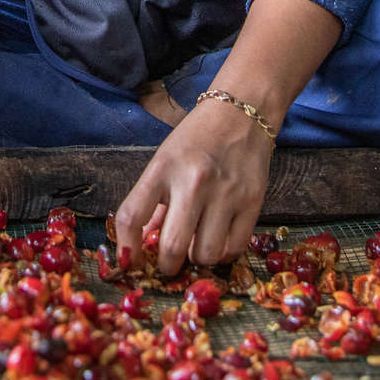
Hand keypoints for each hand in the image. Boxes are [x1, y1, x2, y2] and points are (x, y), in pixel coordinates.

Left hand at [114, 94, 273, 275]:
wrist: (241, 113)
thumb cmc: (196, 139)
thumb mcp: (165, 161)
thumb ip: (154, 202)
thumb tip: (144, 245)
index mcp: (162, 168)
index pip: (132, 217)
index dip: (127, 249)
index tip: (130, 262)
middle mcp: (193, 181)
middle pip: (172, 246)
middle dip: (166, 266)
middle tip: (168, 264)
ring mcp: (225, 193)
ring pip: (206, 255)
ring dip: (197, 259)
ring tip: (197, 246)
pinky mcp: (252, 201)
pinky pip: (234, 248)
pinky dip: (224, 253)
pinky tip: (218, 241)